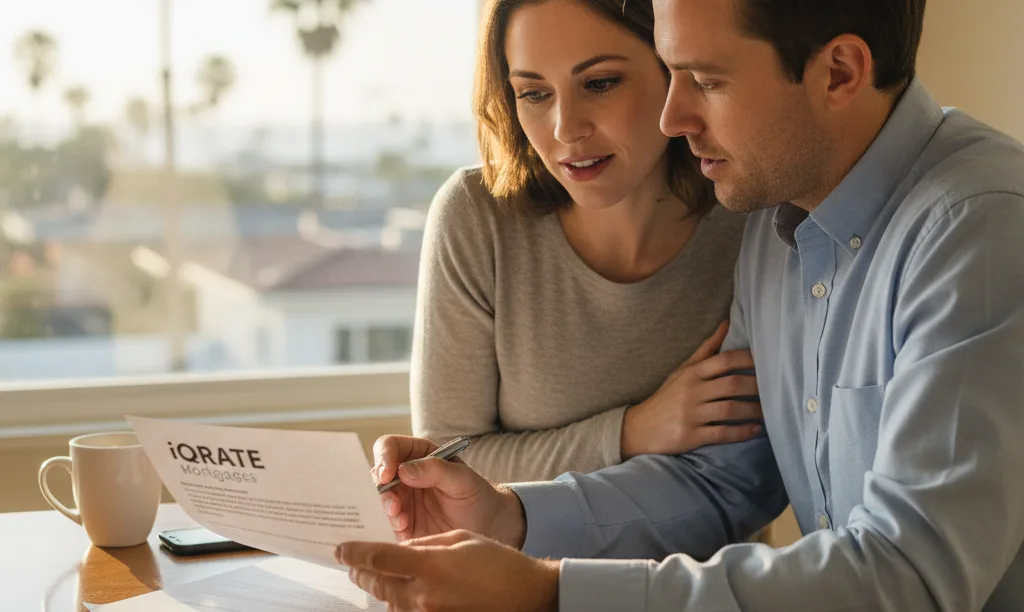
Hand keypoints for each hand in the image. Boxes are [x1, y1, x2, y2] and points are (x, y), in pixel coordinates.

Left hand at [338, 531, 558, 611]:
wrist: (526, 596)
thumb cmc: (498, 562)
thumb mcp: (460, 538)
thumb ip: (425, 543)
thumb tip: (400, 547)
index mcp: (430, 565)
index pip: (379, 558)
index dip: (354, 553)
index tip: (341, 549)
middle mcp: (424, 594)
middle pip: (377, 584)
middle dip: (361, 572)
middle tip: (353, 563)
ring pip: (388, 602)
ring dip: (378, 588)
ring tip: (374, 576)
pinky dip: (397, 603)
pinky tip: (400, 594)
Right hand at [372, 435, 525, 546]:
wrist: (488, 528)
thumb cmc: (478, 496)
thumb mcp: (463, 480)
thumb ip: (436, 470)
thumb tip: (403, 470)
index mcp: (419, 455)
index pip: (390, 446)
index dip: (384, 457)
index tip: (387, 474)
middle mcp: (405, 475)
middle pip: (378, 473)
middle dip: (382, 489)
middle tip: (395, 505)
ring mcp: (402, 500)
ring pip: (379, 499)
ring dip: (387, 509)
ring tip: (402, 519)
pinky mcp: (402, 523)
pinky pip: (385, 523)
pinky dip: (390, 526)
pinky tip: (405, 529)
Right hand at [621, 321, 762, 457]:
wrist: (639, 428)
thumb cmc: (667, 397)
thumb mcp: (683, 371)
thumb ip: (706, 349)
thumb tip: (727, 323)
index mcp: (692, 373)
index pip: (724, 360)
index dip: (748, 360)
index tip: (767, 361)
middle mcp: (692, 391)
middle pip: (732, 385)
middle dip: (756, 387)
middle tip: (774, 390)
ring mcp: (691, 414)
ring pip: (730, 410)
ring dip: (753, 411)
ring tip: (768, 411)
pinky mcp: (691, 435)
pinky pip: (722, 433)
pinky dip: (742, 432)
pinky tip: (755, 430)